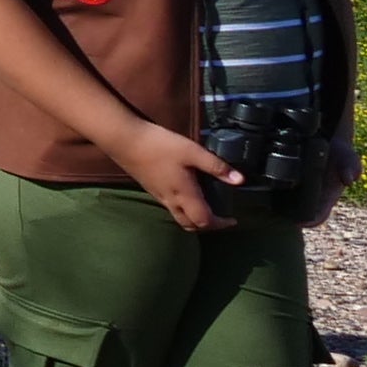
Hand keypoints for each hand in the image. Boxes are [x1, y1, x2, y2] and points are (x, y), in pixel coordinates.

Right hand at [116, 122, 241, 233]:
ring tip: (207, 208)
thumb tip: (241, 181)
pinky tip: (188, 194)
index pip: (204, 221)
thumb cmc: (160, 146)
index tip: (233, 219)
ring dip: (195, 219)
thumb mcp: (192, 152)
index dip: (221, 224)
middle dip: (207, 225)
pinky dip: (184, 209)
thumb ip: (216, 166)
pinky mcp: (152, 189)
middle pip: (190, 225)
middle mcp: (171, 201)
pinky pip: (171, 208)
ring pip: (179, 218)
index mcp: (184, 195)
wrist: (125, 140)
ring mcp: (159, 196)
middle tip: (221, 217)